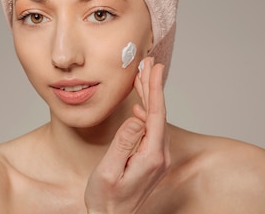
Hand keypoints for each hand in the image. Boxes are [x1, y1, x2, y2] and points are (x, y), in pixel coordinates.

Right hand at [84, 57, 170, 212]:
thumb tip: (137, 118)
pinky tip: (141, 107)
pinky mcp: (152, 162)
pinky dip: (148, 113)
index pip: (156, 115)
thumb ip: (123, 143)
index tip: (153, 69)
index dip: (154, 88)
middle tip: (148, 64)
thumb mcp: (109, 171)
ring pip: (157, 121)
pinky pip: (153, 130)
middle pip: (159, 114)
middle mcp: (159, 157)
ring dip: (150, 97)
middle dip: (153, 87)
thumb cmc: (105, 200)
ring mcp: (157, 160)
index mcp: (151, 157)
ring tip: (142, 78)